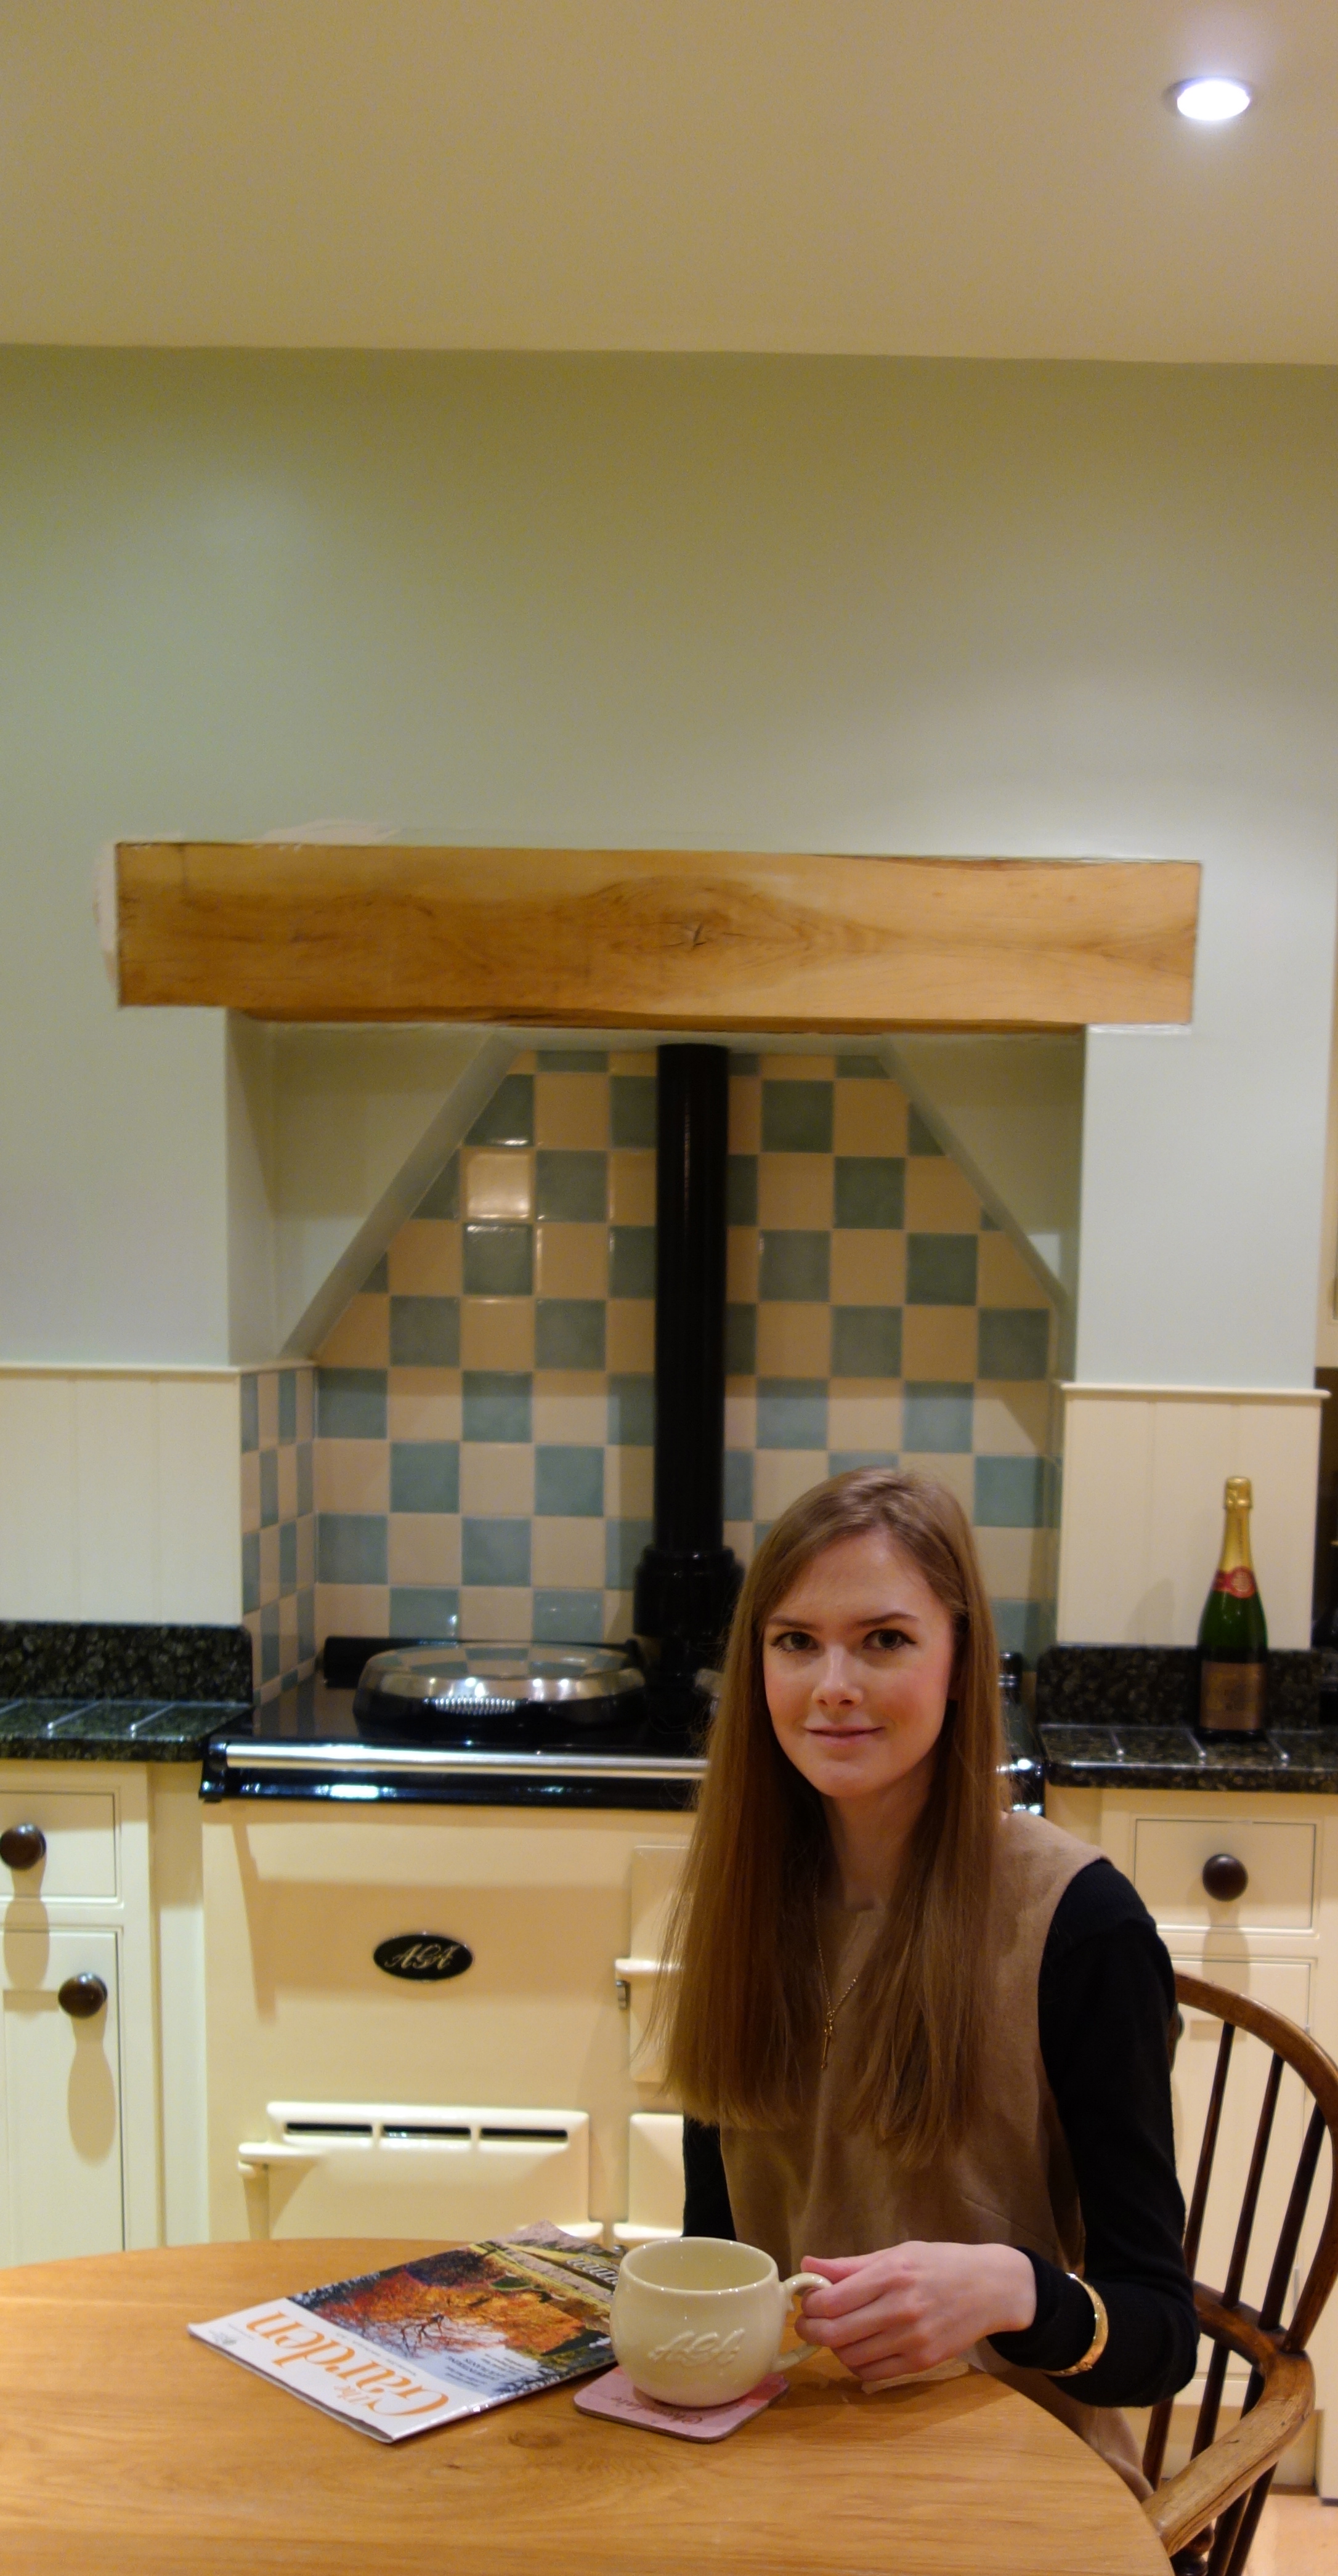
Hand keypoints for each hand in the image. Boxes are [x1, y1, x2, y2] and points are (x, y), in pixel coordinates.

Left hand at [794, 2241, 1036, 2385]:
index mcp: (892, 2274)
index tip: (807, 2304)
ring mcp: (913, 2340)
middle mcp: (901, 2309)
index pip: (834, 2300)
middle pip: (837, 2332)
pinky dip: (856, 2365)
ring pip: (851, 2357)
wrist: (991, 2289)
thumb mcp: (898, 2253)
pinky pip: (873, 2374)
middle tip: (807, 2326)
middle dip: (811, 2331)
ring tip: (836, 2334)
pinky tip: (858, 2349)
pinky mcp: (922, 2363)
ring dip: (834, 2348)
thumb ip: (851, 2265)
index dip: (811, 2306)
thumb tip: (808, 2265)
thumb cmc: (941, 2264)